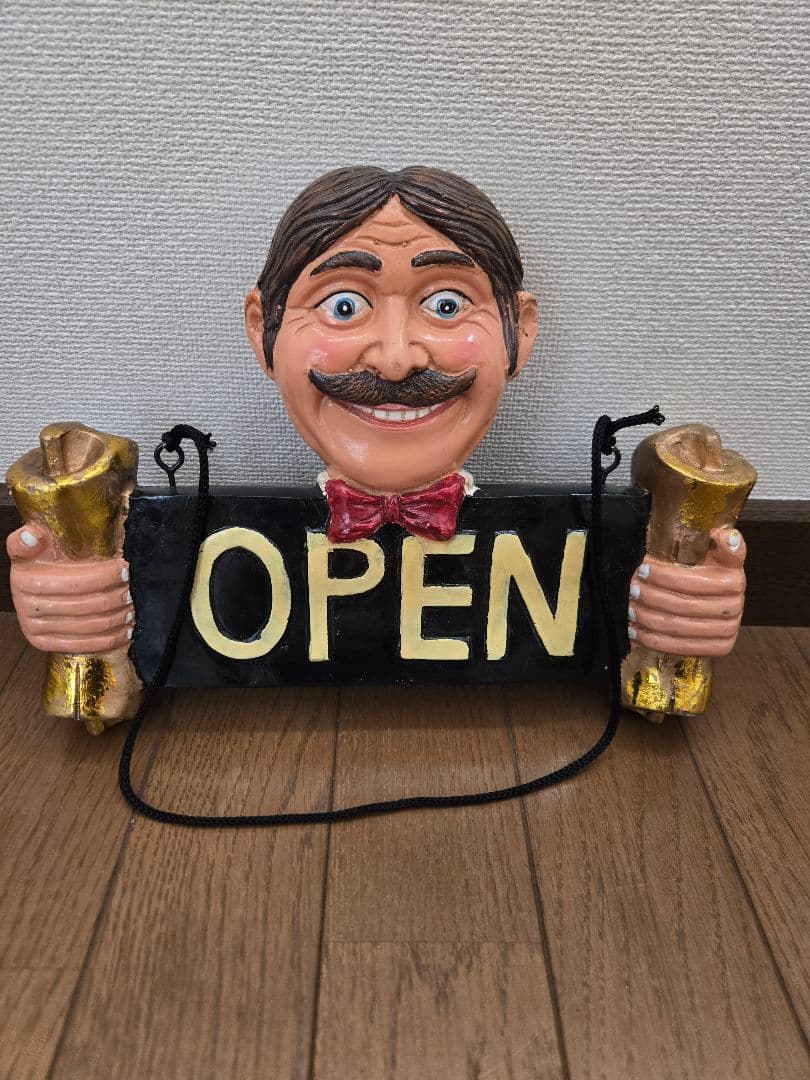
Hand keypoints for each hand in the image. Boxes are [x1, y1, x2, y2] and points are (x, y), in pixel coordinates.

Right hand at [7, 522, 134, 653]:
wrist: (32, 587)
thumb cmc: (42, 559)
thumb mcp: (37, 543)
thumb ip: (33, 537)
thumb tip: (32, 537)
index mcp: (26, 580)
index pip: (76, 582)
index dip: (105, 577)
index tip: (125, 570)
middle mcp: (26, 606)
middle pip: (86, 605)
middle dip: (116, 599)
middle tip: (133, 592)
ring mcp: (33, 627)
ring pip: (88, 626)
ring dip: (116, 619)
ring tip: (132, 610)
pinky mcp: (42, 643)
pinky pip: (81, 646)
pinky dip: (107, 640)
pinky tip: (124, 632)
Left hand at [627, 526, 745, 656]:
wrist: (709, 597)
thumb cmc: (705, 568)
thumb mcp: (713, 551)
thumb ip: (721, 543)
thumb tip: (727, 537)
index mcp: (734, 581)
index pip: (693, 582)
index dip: (666, 577)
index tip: (643, 568)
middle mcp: (735, 607)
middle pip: (684, 605)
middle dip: (653, 598)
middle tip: (632, 590)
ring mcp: (728, 630)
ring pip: (679, 627)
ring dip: (649, 619)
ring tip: (630, 610)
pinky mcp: (719, 648)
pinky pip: (682, 648)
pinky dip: (655, 640)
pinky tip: (636, 631)